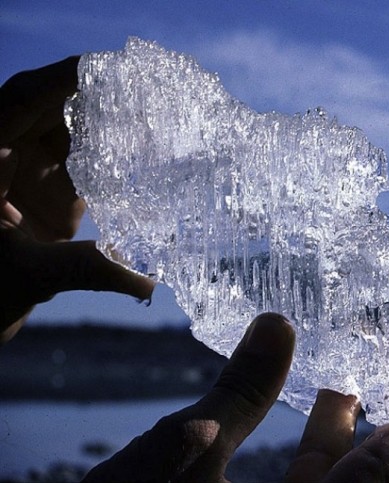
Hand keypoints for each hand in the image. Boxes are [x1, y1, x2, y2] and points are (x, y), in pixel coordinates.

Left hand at [0, 59, 154, 341]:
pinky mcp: (49, 190)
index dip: (62, 80)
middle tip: (140, 91)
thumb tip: (147, 281)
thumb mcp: (26, 276)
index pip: (19, 101)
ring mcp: (28, 172)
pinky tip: (138, 154)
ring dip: (104, 125)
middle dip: (93, 97)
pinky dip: (108, 156)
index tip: (105, 68)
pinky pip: (81, 160)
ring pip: (68, 132)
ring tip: (148, 118)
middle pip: (48, 108)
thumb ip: (84, 270)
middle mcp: (5, 155)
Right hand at [82, 313, 388, 482]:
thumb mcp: (191, 448)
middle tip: (376, 360)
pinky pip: (304, 482)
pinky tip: (299, 410)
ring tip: (338, 377)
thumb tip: (279, 321)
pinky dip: (312, 445)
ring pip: (329, 475)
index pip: (381, 469)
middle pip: (361, 470)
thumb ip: (241, 390)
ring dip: (337, 426)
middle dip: (371, 412)